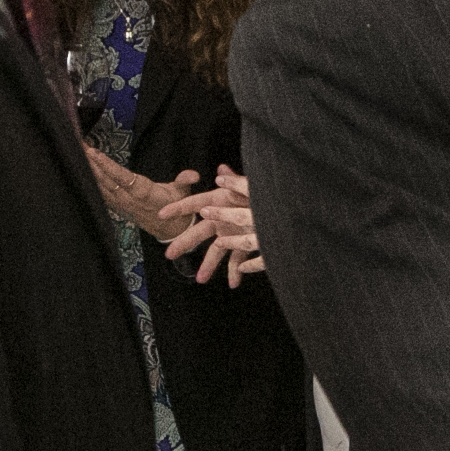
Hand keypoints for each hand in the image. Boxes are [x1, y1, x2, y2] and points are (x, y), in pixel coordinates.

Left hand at [85, 147, 197, 241]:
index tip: (95, 153)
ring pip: (101, 186)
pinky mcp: (117, 207)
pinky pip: (101, 194)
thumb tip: (193, 175)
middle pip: (106, 180)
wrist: (170, 230)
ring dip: (89, 170)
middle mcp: (130, 200)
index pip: (123, 178)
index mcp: (145, 195)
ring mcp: (121, 205)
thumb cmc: (176, 207)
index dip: (108, 167)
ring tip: (78, 153)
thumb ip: (185, 181)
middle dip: (92, 163)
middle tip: (78, 145)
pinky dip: (92, 182)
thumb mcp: (184, 193)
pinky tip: (83, 171)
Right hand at [161, 163, 265, 283]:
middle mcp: (223, 217)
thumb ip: (236, 181)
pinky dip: (235, 271)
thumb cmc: (266, 196)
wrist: (288, 213)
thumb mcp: (252, 188)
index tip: (160, 214)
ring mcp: (233, 232)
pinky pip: (237, 259)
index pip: (195, 203)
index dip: (178, 207)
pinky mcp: (245, 244)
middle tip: (169, 255)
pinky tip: (233, 283)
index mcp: (221, 201)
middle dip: (184, 243)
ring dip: (209, 265)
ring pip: (217, 250)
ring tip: (200, 280)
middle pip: (200, 231)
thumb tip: (222, 168)